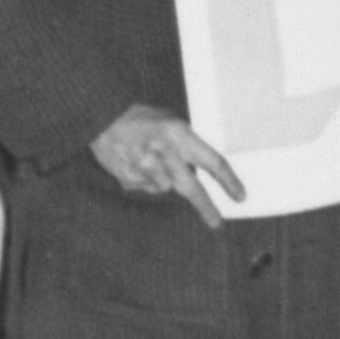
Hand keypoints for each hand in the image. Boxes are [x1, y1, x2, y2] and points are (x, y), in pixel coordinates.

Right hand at [91, 103, 241, 221]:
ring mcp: (145, 167)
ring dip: (164, 180)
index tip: (239, 196)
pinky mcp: (129, 178)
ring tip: (149, 160)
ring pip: (166, 188)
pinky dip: (146, 179)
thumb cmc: (139, 117)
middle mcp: (164, 152)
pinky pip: (146, 187)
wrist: (100, 116)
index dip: (229, 181)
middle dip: (206, 207)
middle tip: (216, 222)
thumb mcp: (170, 121)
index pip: (212, 162)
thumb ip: (188, 144)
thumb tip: (204, 171)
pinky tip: (135, 162)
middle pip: (192, 188)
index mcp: (179, 134)